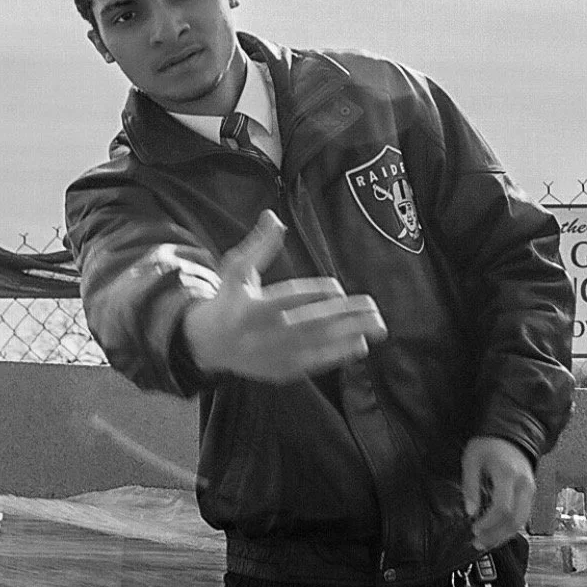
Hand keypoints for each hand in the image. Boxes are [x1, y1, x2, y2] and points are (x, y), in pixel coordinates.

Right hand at [183, 210, 387, 382]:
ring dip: (350, 335)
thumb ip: (259, 246)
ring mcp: (275, 356)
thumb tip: (273, 216)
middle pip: (311, 324)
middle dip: (343, 316)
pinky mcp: (283, 370)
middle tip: (371, 306)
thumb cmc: (229, 299)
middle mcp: (265, 336)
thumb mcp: (236, 270)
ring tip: (377, 325)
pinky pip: (316, 362)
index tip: (337, 288)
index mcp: (252, 308)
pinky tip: (361, 343)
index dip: (313, 294)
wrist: (210, 344)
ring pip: (318, 345)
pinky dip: (339, 354)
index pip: (287, 300)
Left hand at [462, 435, 534, 551]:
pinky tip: (495, 533)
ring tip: (485, 542)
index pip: (502, 508)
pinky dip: (509, 528)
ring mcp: (530, 490)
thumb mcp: (472, 460)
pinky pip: (523, 517)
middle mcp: (524, 485)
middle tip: (478, 543)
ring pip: (521, 522)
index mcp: (508, 475)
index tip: (474, 529)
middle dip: (496, 536)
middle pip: (515, 520)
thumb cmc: (488, 445)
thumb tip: (470, 512)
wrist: (511, 435)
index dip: (488, 523)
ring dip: (503, 536)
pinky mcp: (531, 494)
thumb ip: (470, 485)